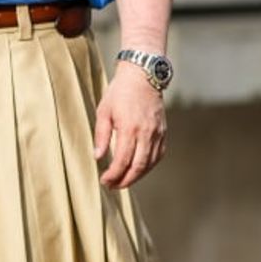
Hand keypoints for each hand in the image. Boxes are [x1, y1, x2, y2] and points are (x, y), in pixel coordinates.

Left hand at [94, 61, 166, 189]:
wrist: (143, 75)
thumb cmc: (120, 91)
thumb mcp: (104, 111)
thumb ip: (101, 136)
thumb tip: (98, 156)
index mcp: (129, 129)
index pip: (122, 161)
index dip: (113, 175)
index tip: (105, 181)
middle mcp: (146, 133)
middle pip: (138, 167)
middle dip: (125, 181)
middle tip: (113, 186)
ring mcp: (157, 133)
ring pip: (149, 164)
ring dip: (137, 176)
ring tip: (124, 181)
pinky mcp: (163, 131)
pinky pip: (158, 155)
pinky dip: (149, 166)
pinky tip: (139, 169)